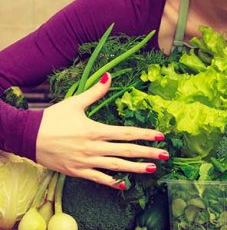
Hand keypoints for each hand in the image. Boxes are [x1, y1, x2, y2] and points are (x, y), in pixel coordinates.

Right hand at [36, 73, 166, 188]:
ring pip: (116, 166)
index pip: (126, 133)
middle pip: (126, 151)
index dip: (145, 135)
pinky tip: (124, 185)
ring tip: (153, 170)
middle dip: (148, 153)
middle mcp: (94, 147)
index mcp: (96, 130)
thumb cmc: (52, 119)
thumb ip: (96, 91)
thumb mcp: (75, 102)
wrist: (28, 136)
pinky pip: (98, 178)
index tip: (161, 136)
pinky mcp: (78, 171)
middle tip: (166, 156)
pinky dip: (111, 182)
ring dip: (136, 168)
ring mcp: (86, 161)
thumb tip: (109, 75)